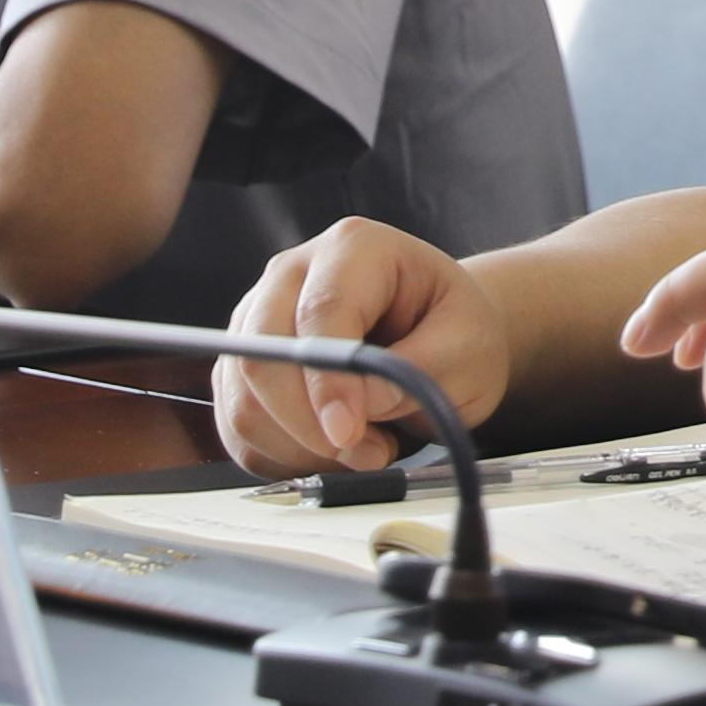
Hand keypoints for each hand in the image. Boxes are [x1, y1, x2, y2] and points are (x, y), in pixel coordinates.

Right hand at [219, 222, 514, 477]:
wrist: (440, 336)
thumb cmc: (454, 329)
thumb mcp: (467, 346)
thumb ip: (417, 371)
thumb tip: (360, 404)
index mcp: (354, 249)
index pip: (321, 313)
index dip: (328, 382)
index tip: (348, 433)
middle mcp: (292, 274)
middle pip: (261, 355)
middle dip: (308, 424)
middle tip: (369, 452)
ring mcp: (257, 318)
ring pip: (242, 400)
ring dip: (302, 447)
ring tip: (367, 448)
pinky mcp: (243, 366)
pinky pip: (238, 428)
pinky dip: (283, 457)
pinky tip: (333, 453)